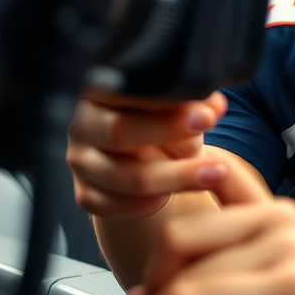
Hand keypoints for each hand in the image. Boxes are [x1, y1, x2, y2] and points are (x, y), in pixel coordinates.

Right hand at [67, 92, 228, 218]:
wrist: (149, 155)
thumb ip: (194, 101)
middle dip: (167, 132)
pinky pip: (107, 204)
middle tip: (209, 129)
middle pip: (118, 131)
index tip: (205, 113)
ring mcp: (81, 160)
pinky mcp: (85, 192)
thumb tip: (214, 106)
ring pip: (120, 175)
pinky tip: (167, 199)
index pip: (126, 90)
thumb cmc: (165, 119)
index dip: (165, 101)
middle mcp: (83, 123)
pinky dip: (139, 205)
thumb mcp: (180, 106)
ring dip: (172, 177)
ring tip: (213, 174)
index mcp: (102, 90)